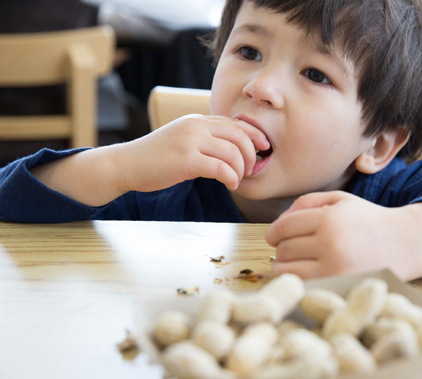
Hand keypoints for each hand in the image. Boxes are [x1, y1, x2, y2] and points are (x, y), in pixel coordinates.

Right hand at [119, 115, 269, 192]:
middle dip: (251, 154)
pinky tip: (229, 184)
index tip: (263, 148)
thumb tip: (232, 148)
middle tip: (250, 169)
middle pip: (239, 135)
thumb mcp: (183, 139)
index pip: (235, 123)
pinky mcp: (186, 160)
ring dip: (241, 169)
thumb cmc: (156, 157)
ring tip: (237, 179)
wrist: (126, 164)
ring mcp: (190, 141)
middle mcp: (196, 126)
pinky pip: (221, 168)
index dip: (255, 135)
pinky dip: (231, 178)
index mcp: (197, 120)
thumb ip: (204, 138)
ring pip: (233, 152)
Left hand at [265, 191, 416, 279]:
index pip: (282, 228)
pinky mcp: (338, 289)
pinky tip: (309, 275)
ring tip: (299, 262)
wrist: (404, 244)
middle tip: (296, 248)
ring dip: (286, 268)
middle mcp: (331, 245)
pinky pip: (301, 288)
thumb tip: (277, 224)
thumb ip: (305, 203)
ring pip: (286, 273)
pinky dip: (299, 283)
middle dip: (283, 249)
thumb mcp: (339, 200)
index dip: (273, 232)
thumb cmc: (367, 220)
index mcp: (330, 219)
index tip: (275, 236)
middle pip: (282, 251)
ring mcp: (335, 272)